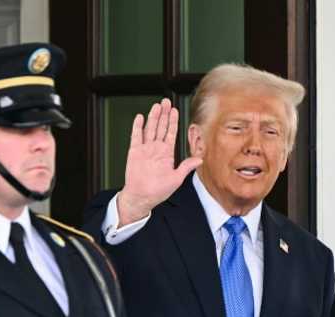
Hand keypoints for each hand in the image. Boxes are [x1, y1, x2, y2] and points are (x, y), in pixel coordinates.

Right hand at [115, 98, 201, 225]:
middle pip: (160, 127)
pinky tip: (140, 117)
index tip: (175, 110)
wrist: (141, 197)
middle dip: (164, 114)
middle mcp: (156, 149)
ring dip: (153, 117)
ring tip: (157, 106)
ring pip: (149, 129)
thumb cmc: (158, 191)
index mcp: (166, 154)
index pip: (170, 133)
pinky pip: (135, 137)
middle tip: (166, 101)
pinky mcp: (134, 152)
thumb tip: (200, 159)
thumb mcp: (176, 179)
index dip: (173, 121)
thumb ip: (186, 166)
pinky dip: (137, 127)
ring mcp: (145, 149)